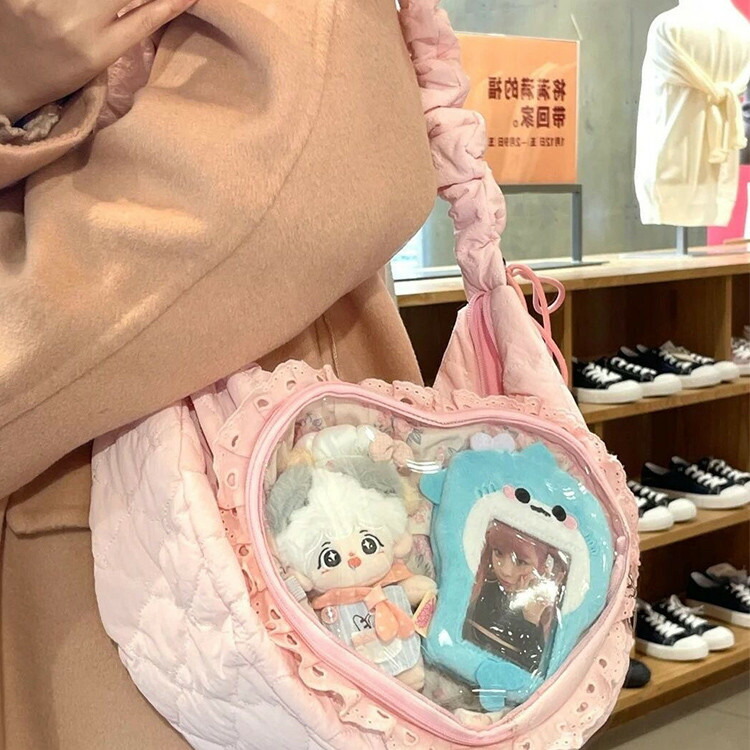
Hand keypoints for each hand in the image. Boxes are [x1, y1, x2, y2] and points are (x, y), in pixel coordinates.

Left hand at [0, 0, 196, 122]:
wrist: (4, 77)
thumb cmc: (58, 73)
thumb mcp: (99, 59)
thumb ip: (133, 25)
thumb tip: (173, 0)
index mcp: (97, 50)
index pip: (147, 13)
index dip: (171, 0)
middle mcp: (72, 22)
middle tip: (131, 1)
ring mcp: (42, 1)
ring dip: (107, 0)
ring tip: (104, 8)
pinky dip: (82, 0)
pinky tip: (76, 8)